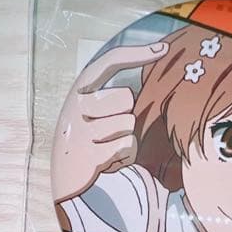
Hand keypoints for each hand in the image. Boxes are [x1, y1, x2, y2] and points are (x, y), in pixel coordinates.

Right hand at [51, 41, 168, 201]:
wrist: (68, 182)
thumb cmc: (89, 142)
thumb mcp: (91, 115)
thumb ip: (109, 98)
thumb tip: (140, 83)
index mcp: (78, 91)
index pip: (109, 62)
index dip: (136, 53)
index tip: (163, 49)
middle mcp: (75, 105)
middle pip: (126, 98)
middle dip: (127, 115)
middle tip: (111, 132)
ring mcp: (81, 130)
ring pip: (128, 123)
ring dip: (126, 138)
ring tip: (108, 147)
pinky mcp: (89, 154)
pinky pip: (126, 146)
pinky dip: (125, 155)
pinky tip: (110, 161)